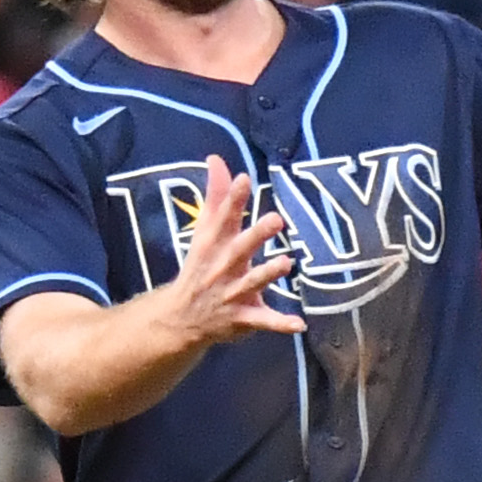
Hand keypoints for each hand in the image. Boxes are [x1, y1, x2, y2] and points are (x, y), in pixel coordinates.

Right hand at [153, 160, 306, 357]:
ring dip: (268, 273)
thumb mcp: (205, 231)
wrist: (181, 318)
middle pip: (240, 248)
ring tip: (286, 262)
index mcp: (214, 243)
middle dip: (256, 235)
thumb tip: (216, 158)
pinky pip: (262, 320)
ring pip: (252, 283)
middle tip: (276, 219)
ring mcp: (232, 293)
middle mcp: (223, 266)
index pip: (223, 217)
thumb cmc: (202, 266)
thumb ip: (215, 195)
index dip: (233, 199)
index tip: (245, 179)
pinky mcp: (242, 317)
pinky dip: (280, 324)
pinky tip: (299, 324)